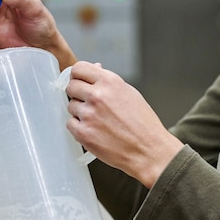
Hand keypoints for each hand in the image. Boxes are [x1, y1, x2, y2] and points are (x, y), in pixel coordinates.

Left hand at [65, 61, 183, 187]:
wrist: (148, 151)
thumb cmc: (143, 124)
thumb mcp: (129, 93)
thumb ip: (108, 81)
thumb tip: (96, 68)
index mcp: (109, 82)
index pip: (79, 68)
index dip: (77, 75)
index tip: (79, 81)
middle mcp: (97, 95)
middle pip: (71, 86)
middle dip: (77, 93)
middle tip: (88, 102)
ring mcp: (88, 114)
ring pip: (71, 106)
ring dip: (80, 112)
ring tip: (98, 120)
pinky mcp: (83, 132)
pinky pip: (70, 124)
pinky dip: (79, 127)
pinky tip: (94, 130)